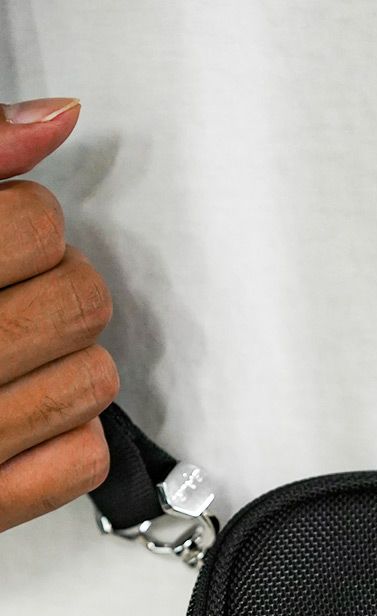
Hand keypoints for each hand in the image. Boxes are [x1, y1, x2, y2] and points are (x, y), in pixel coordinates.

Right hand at [0, 98, 117, 531]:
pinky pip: (82, 460)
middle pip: (78, 300)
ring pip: (93, 380)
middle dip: (56, 288)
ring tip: (14, 356)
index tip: (2, 237)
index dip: (25, 223)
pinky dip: (68, 439)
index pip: (33, 225)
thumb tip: (53, 120)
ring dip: (67, 363)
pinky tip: (23, 418)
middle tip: (11, 295)